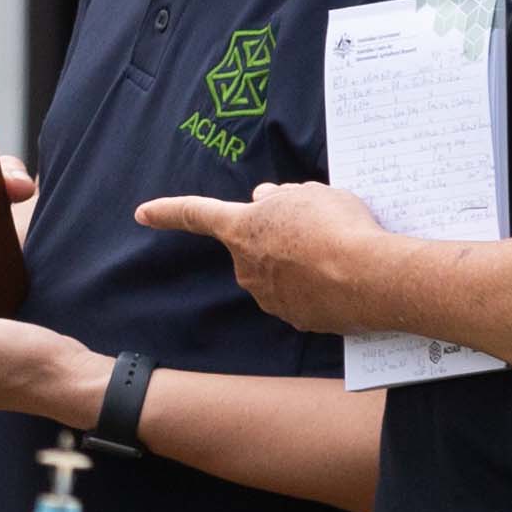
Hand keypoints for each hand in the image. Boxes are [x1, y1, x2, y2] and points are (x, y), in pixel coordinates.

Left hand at [136, 180, 398, 336]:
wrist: (370, 275)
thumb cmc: (338, 225)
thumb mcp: (309, 193)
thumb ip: (279, 197)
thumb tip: (265, 201)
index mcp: (243, 228)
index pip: (196, 214)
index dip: (168, 211)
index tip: (141, 213)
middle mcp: (247, 266)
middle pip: (253, 243)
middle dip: (276, 235)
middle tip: (315, 226)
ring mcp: (269, 297)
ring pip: (278, 270)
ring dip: (298, 261)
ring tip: (337, 251)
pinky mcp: (295, 318)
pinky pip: (301, 295)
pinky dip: (316, 286)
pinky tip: (341, 277)